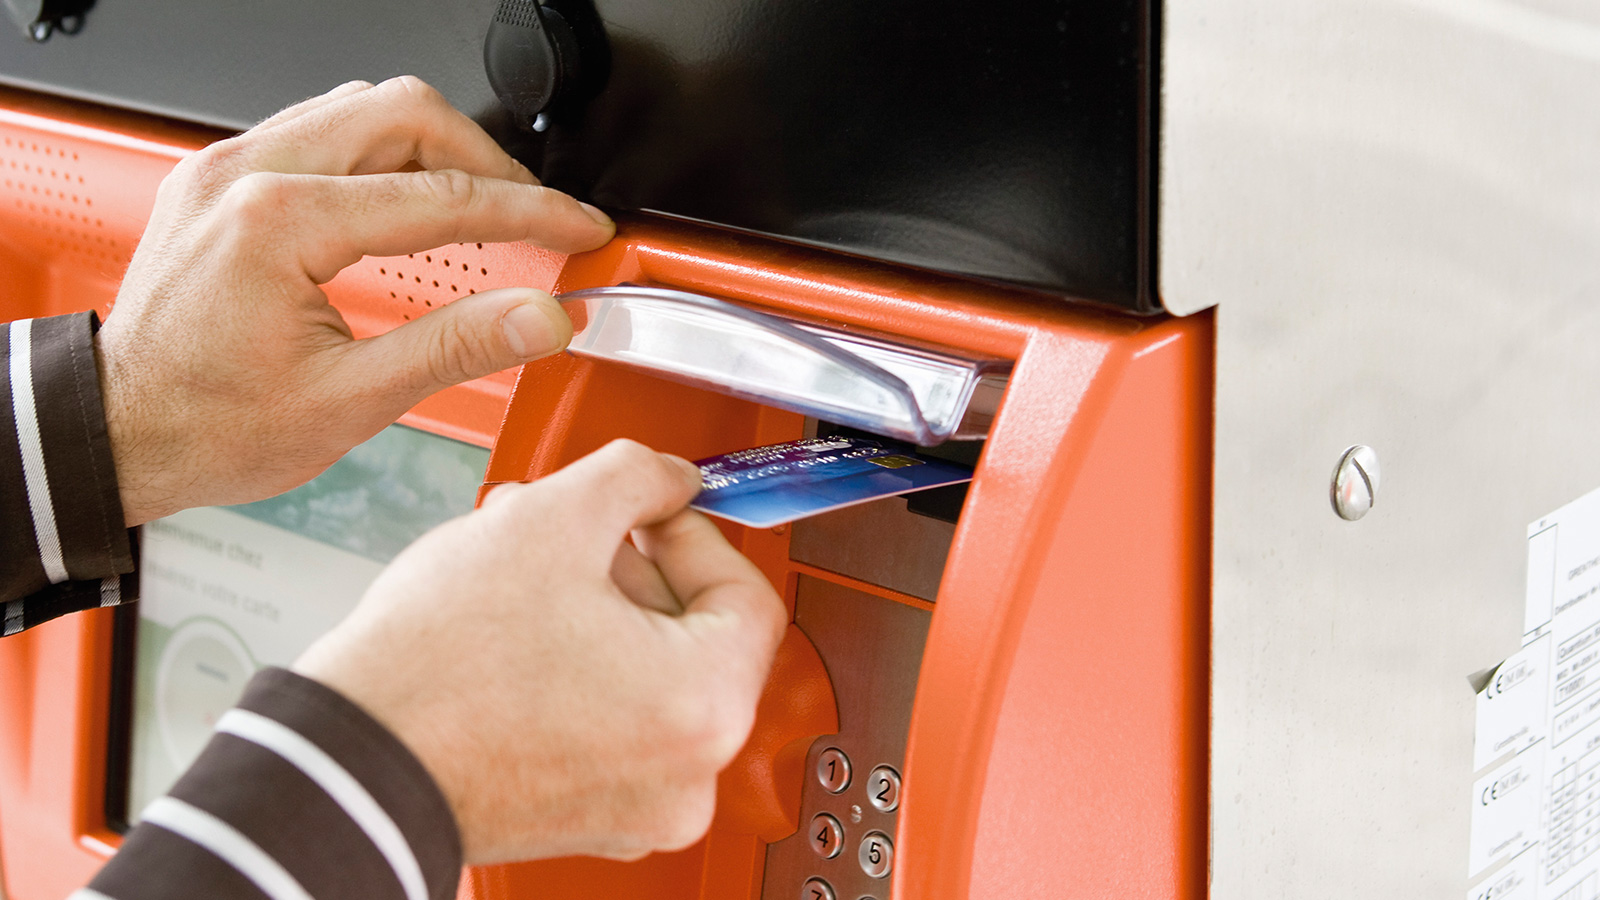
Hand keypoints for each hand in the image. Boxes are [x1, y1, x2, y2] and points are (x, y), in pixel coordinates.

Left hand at [97, 77, 614, 526]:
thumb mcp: (349, 401)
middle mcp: (247, 174)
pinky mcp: (222, 179)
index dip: (529, 213)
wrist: (116, 432)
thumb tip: (539, 317)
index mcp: (278, 222)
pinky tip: (409, 203)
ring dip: (435, 150)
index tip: (578, 228)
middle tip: (535, 216)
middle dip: (486, 161)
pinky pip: (321, 131)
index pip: (440, 196)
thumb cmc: (206, 425)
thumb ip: (455, 347)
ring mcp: (228, 168)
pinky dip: (383, 157)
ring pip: (363, 109)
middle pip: (405, 114)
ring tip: (482, 208)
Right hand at [292, 440, 788, 863]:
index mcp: (703, 708)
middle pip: (696, 637)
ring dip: (598, 608)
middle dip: (630, 565)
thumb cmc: (436, 671)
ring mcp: (637, 806)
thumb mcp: (550, 519)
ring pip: (649, 676)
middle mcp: (687, 776)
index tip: (653, 509)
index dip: (694, 532)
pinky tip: (518, 625)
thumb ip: (635, 476)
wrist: (347, 763)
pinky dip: (579, 668)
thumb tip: (668, 476)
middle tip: (577, 529)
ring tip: (527, 566)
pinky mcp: (588, 817)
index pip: (747, 594)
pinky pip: (613, 722)